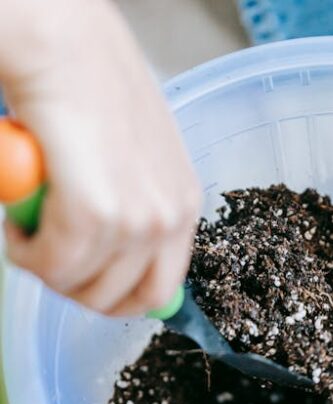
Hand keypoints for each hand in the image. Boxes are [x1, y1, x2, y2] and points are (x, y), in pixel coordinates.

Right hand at [0, 0, 201, 314]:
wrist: (60, 42)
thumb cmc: (87, 87)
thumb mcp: (133, 160)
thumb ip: (134, 207)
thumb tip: (117, 259)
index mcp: (182, 205)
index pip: (160, 289)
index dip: (114, 296)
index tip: (82, 282)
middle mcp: (168, 218)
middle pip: (121, 300)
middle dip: (75, 287)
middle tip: (47, 254)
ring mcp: (136, 220)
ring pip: (80, 285)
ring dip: (44, 266)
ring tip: (28, 226)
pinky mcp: (95, 215)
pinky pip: (52, 266)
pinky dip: (25, 252)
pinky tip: (17, 221)